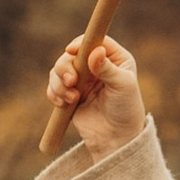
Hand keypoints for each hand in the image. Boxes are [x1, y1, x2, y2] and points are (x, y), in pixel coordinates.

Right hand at [47, 34, 146, 155]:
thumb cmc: (126, 110)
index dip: (80, 43)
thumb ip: (107, 68)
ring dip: (59, 83)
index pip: (94, 41)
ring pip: (59, 69)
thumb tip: (95, 51)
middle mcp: (96, 66)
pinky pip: (53, 86)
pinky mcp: (70, 93)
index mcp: (115, 58)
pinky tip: (63, 104)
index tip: (71, 51)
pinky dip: (54, 93)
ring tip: (72, 99)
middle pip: (71, 54)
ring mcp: (82, 79)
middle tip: (71, 81)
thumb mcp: (122, 86)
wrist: (116, 139)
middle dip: (66, 67)